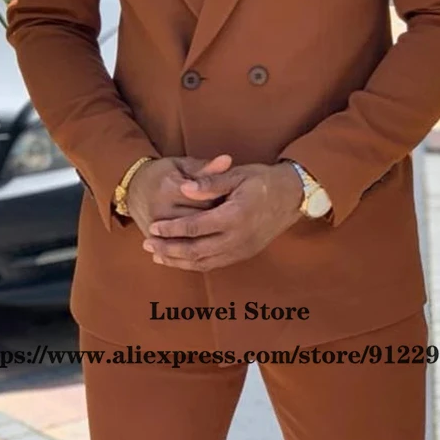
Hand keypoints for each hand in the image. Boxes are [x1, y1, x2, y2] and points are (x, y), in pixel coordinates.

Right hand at [126, 154, 231, 238]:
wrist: (133, 186)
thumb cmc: (163, 173)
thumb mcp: (183, 165)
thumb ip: (206, 168)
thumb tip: (228, 160)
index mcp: (170, 187)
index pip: (203, 199)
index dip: (222, 201)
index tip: (234, 201)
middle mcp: (161, 209)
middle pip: (197, 221)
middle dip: (216, 221)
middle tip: (231, 220)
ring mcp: (154, 226)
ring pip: (188, 238)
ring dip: (206, 237)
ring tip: (220, 232)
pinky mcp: (152, 237)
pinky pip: (176, 248)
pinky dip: (192, 248)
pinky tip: (207, 245)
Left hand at [143, 162, 303, 271]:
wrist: (293, 195)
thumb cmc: (263, 180)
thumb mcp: (238, 174)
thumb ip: (210, 182)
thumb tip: (185, 187)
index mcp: (235, 215)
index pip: (195, 227)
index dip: (172, 228)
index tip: (153, 226)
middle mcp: (238, 238)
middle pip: (196, 250)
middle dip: (169, 249)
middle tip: (147, 244)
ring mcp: (242, 249)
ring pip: (204, 262)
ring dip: (178, 260)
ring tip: (157, 255)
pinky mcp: (244, 254)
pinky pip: (215, 264)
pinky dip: (194, 264)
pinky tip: (181, 259)